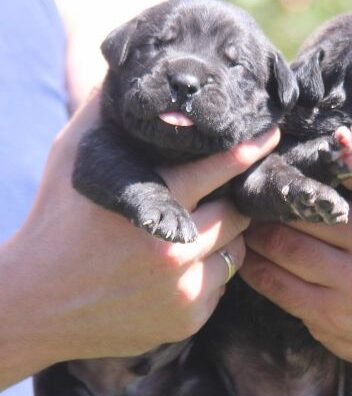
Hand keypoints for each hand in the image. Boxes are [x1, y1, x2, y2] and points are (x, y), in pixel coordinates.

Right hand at [0, 90, 279, 388]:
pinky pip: (220, 286)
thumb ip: (105, 113)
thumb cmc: (55, 224)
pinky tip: (180, 267)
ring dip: (223, 238)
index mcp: (155, 204)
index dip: (250, 150)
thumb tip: (126, 74)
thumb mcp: (73, 159)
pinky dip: (209, 273)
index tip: (271, 136)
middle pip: (236, 215)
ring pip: (236, 252)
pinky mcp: (187, 321)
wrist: (36, 304)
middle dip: (230, 202)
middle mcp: (176, 251)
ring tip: (195, 231)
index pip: (221, 169)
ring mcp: (185, 291)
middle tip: (217, 196)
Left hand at [240, 170, 351, 395]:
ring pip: (284, 245)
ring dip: (256, 233)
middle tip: (251, 192)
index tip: (284, 158)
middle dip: (271, 201)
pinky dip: (255, 267)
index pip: (348, 168)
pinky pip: (277, 284)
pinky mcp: (331, 314)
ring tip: (245, 222)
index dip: (309, 161)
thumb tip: (339, 144)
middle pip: (304, 209)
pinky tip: (248, 256)